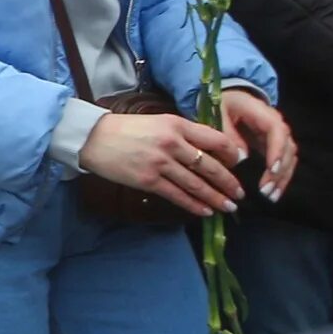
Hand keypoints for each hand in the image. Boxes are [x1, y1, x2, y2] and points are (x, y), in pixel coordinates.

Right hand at [79, 112, 245, 217]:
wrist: (93, 138)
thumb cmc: (125, 129)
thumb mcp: (157, 122)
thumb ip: (182, 133)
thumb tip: (207, 151)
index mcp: (176, 124)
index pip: (214, 139)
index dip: (230, 154)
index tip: (238, 164)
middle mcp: (172, 143)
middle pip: (210, 166)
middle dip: (228, 182)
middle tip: (239, 193)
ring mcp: (160, 163)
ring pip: (197, 184)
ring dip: (216, 198)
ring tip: (228, 206)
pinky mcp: (149, 180)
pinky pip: (178, 196)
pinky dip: (194, 205)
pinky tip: (205, 211)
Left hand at [221, 89, 296, 201]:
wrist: (230, 98)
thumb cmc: (222, 104)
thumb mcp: (218, 113)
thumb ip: (227, 132)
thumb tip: (241, 158)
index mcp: (262, 112)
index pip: (277, 130)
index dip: (277, 150)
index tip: (271, 170)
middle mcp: (276, 124)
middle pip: (287, 148)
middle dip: (279, 171)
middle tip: (266, 191)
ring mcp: (278, 135)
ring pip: (289, 157)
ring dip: (282, 178)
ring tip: (271, 196)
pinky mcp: (275, 146)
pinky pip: (284, 162)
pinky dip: (280, 177)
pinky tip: (273, 191)